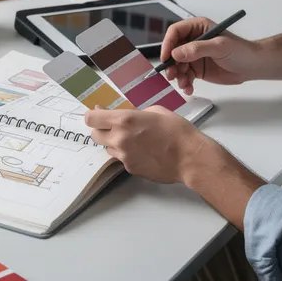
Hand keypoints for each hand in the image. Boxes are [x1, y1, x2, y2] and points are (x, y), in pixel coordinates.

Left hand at [84, 106, 205, 183]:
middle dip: (101, 129)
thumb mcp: (155, 111)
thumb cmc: (177, 130)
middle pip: (94, 135)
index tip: (98, 114)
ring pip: (107, 148)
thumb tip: (124, 116)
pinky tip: (143, 151)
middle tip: (114, 127)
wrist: (189, 157)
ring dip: (114, 143)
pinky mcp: (130, 168)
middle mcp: (119, 139)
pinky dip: (127, 154)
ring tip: (133, 140)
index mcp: (124, 120)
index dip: (93, 115)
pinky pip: (121, 159)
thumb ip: (135, 114)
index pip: (91, 119)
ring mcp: (124, 156)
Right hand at [160, 17, 256, 94]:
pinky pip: (185, 76)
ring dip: (178, 76)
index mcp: (198, 28)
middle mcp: (193, 41)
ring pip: (177, 65)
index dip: (168, 44)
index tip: (166, 58)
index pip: (175, 32)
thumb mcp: (219, 47)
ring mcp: (194, 56)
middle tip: (172, 75)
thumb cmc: (240, 51)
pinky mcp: (197, 69)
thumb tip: (176, 53)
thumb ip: (197, 48)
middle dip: (171, 64)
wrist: (251, 66)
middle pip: (173, 50)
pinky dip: (185, 83)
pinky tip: (189, 89)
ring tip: (185, 84)